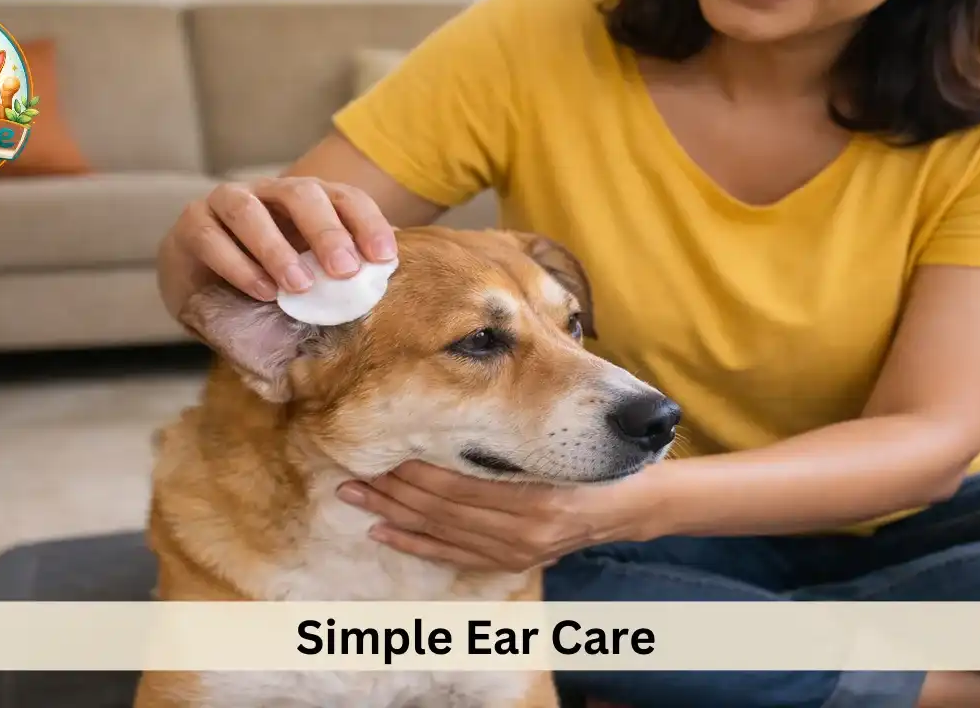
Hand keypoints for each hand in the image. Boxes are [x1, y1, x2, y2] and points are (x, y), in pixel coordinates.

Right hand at [158, 176, 397, 316]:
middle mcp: (270, 192)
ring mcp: (226, 202)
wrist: (202, 287)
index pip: (345, 198)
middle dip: (326, 231)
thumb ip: (339, 274)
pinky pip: (213, 238)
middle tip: (344, 269)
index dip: (367, 223)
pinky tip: (263, 292)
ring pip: (249, 211)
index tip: (384, 258)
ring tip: (299, 286)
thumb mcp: (309, 274)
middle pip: (300, 194)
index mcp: (308, 200)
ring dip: (276, 249)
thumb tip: (384, 281)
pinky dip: (240, 266)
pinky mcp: (192, 224)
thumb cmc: (267, 278)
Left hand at [336, 461, 656, 570]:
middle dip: (393, 493)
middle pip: (442, 511)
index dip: (415, 473)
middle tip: (351, 475)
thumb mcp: (558, 444)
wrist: (629, 504)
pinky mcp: (511, 561)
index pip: (458, 488)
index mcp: (536, 500)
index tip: (383, 453)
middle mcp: (524, 532)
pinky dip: (415, 543)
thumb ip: (515, 436)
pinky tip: (383, 532)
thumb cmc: (594, 460)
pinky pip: (453, 554)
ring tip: (356, 496)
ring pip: (441, 533)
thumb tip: (454, 417)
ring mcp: (516, 551)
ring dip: (394, 515)